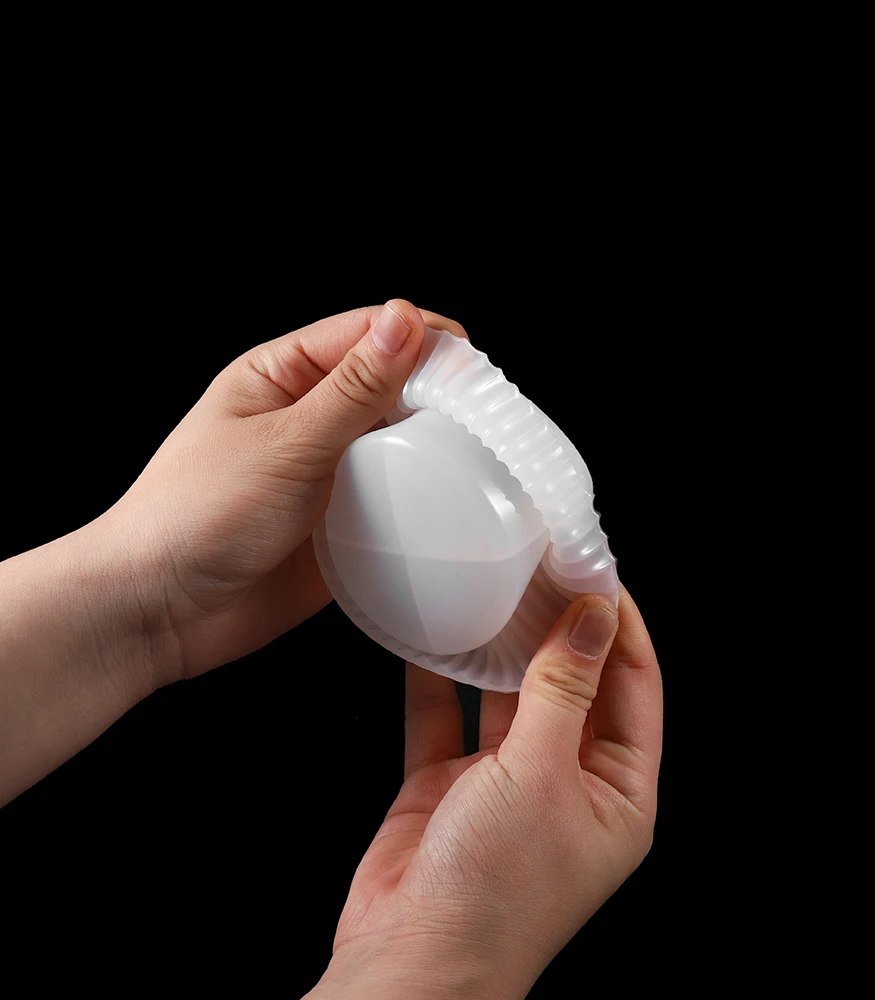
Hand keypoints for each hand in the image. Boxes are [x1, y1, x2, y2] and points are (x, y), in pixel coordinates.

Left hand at [0, 298, 464, 801]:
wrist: (161, 612)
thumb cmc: (195, 515)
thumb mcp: (284, 443)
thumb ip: (352, 389)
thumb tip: (404, 322)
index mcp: (283, 375)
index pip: (368, 333)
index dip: (424, 340)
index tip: (470, 366)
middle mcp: (310, 419)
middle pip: (393, 387)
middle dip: (439, 396)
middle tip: (483, 419)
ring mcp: (329, 474)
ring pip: (402, 446)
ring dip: (436, 451)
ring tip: (477, 463)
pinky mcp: (343, 526)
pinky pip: (397, 504)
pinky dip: (425, 503)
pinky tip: (449, 510)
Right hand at [309, 587, 661, 999]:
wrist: (409, 964)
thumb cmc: (495, 894)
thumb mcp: (542, 776)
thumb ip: (565, 690)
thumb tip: (596, 618)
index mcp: (617, 792)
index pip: (634, 688)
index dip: (621, 628)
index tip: (599, 574)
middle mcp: (566, 783)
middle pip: (573, 685)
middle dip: (560, 628)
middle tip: (545, 567)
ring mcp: (505, 784)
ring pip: (511, 697)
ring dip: (503, 648)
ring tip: (496, 588)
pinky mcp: (448, 784)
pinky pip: (446, 717)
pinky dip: (439, 679)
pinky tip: (432, 636)